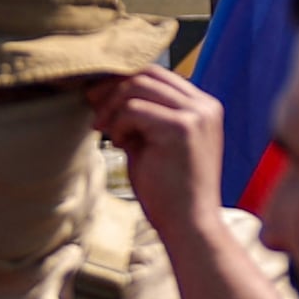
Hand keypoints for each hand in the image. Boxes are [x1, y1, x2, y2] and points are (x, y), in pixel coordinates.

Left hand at [90, 67, 229, 241]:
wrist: (188, 225)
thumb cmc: (168, 190)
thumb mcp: (154, 142)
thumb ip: (141, 115)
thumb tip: (104, 90)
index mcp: (203, 107)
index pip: (158, 75)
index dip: (124, 82)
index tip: (98, 99)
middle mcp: (205, 106)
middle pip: (148, 73)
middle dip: (114, 88)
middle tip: (93, 110)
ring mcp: (196, 115)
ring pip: (139, 86)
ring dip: (113, 106)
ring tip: (106, 132)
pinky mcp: (182, 128)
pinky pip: (134, 108)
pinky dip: (119, 124)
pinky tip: (120, 144)